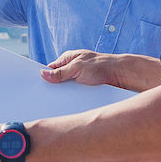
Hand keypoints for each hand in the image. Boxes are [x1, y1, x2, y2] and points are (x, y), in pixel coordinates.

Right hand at [43, 50, 160, 92]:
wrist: (122, 74)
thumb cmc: (101, 66)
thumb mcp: (77, 68)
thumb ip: (60, 72)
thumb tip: (43, 74)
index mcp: (68, 59)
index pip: (51, 69)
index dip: (45, 77)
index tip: (39, 87)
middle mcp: (73, 67)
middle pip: (58, 80)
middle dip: (54, 87)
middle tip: (49, 97)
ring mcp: (79, 77)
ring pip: (67, 88)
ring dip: (65, 94)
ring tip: (60, 101)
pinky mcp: (86, 86)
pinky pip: (75, 93)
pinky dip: (73, 97)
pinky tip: (71, 103)